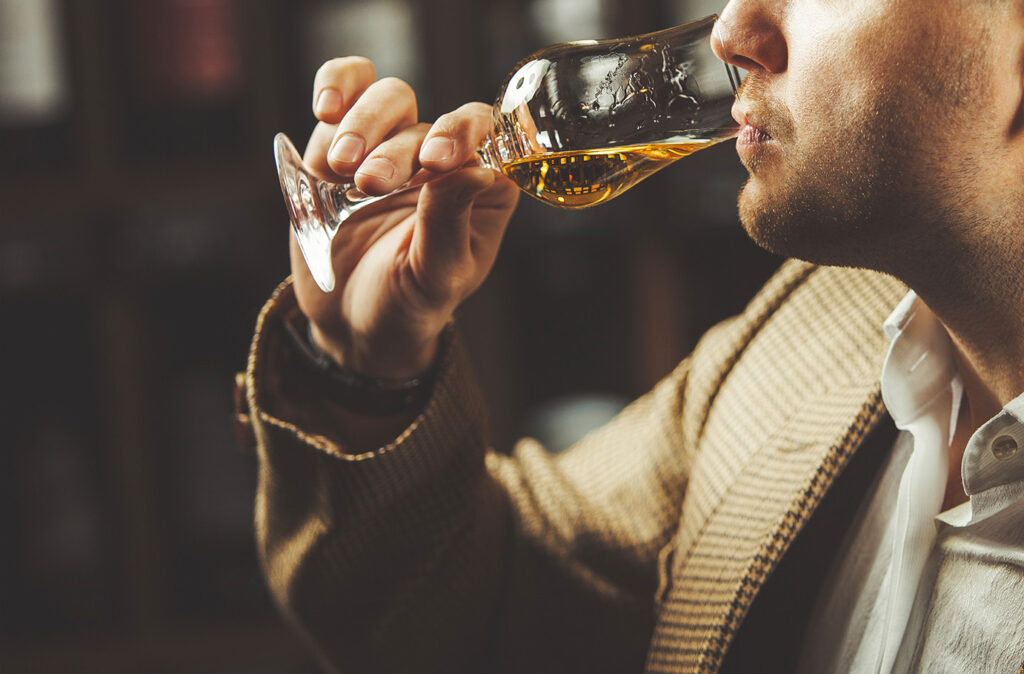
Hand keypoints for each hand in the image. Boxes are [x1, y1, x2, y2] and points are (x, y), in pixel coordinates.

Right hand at [292, 57, 519, 380]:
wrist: (351, 326)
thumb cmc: (408, 306)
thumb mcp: (436, 276)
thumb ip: (450, 221)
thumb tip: (476, 167)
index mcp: (479, 187)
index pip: (485, 133)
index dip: (463, 131)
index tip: (436, 160)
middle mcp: (439, 160)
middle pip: (423, 114)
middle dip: (395, 145)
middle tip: (371, 184)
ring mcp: (389, 150)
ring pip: (382, 99)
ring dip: (360, 125)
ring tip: (341, 170)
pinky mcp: (342, 151)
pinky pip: (340, 105)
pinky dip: (332, 101)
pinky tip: (325, 126)